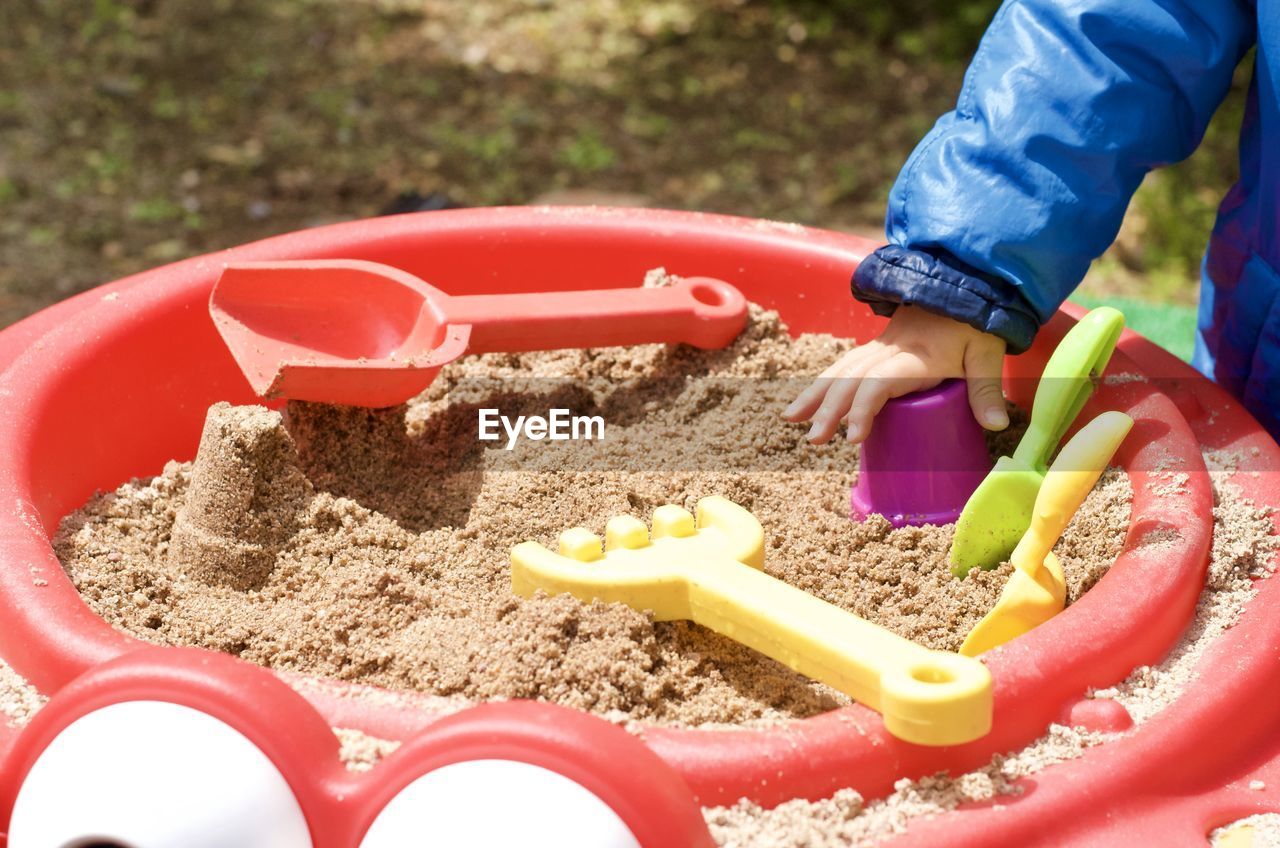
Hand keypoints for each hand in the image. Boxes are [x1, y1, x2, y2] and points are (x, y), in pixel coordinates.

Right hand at [783, 305, 1008, 443]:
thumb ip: (986, 389)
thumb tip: (997, 426)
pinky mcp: (875, 348)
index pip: (879, 383)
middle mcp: (888, 350)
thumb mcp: (987, 353)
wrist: (961, 282)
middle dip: (827, 409)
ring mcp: (877, 347)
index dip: (863, 409)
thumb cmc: (975, 322)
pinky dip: (820, 383)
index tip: (853, 436)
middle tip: (812, 439)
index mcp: (913, 355)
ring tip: (789, 418)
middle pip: (849, 379)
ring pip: (838, 369)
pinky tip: (806, 400)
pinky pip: (842, 365)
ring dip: (814, 395)